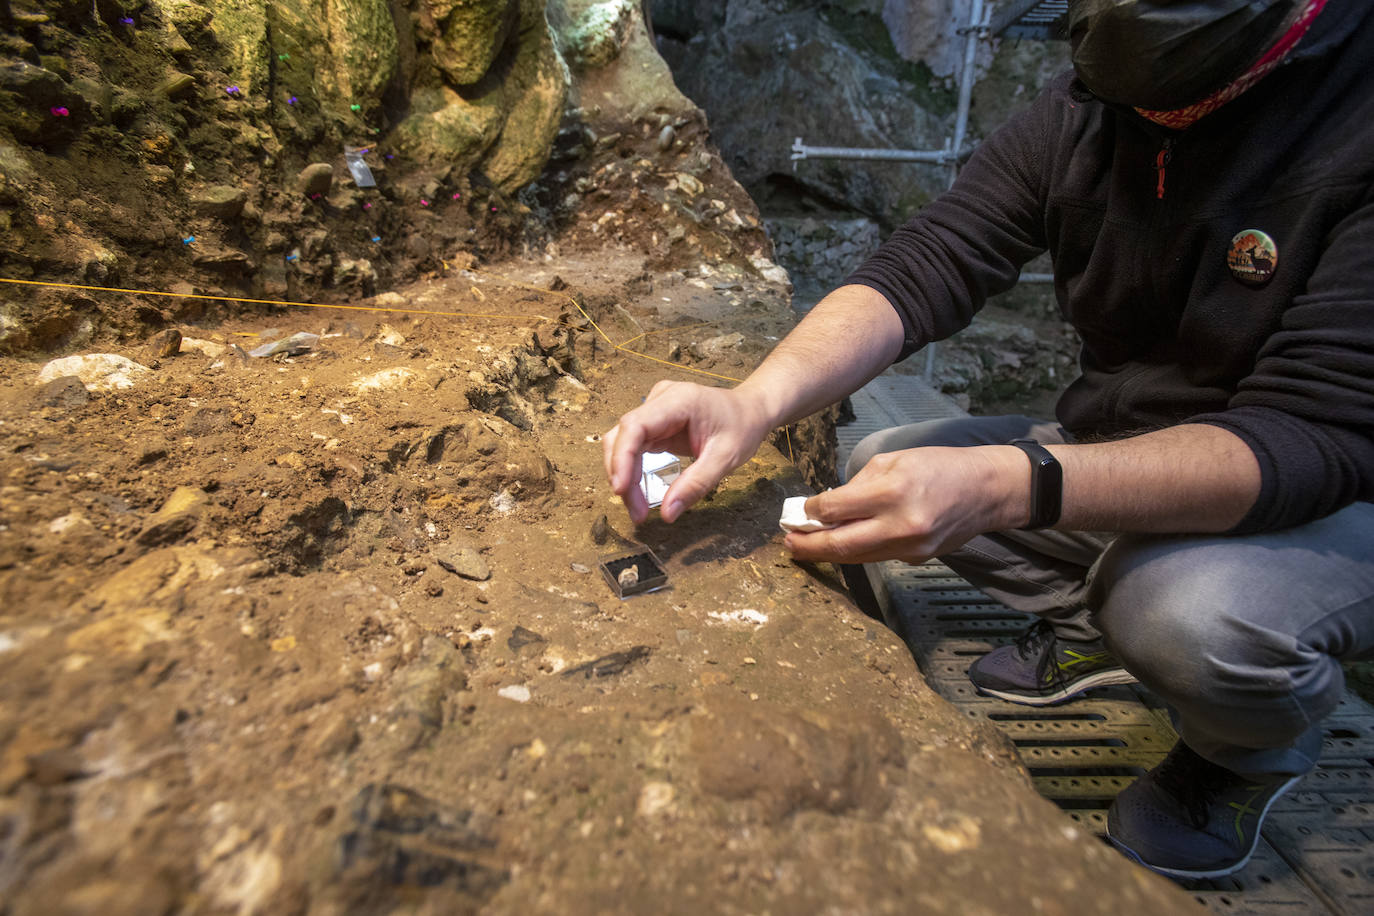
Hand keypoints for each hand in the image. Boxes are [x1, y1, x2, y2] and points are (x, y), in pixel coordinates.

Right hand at [604, 380, 772, 523]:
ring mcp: (654, 409)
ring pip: (622, 442)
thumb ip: (695, 485)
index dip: (622, 458)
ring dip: (623, 475)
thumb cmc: (742, 427)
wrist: (750, 410)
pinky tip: (638, 492)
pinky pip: (633, 446)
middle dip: (622, 475)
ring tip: (636, 507)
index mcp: (679, 400)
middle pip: (622, 436)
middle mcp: (660, 400)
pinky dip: (632, 470)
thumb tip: (667, 513)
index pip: (635, 426)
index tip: (621, 489)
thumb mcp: (726, 459)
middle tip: (636, 511)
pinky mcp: (655, 423)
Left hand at [784, 445, 1026, 563]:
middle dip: (808, 545)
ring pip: (857, 557)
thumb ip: (857, 485)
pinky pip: (877, 557)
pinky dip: (856, 551)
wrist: (985, 490)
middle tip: (788, 543)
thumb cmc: (938, 466)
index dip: (811, 511)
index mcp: (892, 491)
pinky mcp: (916, 559)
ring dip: (827, 554)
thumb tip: (827, 506)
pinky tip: (842, 543)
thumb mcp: (893, 460)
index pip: (836, 509)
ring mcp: (910, 547)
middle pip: (840, 544)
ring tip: (804, 548)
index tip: (801, 510)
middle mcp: (900, 524)